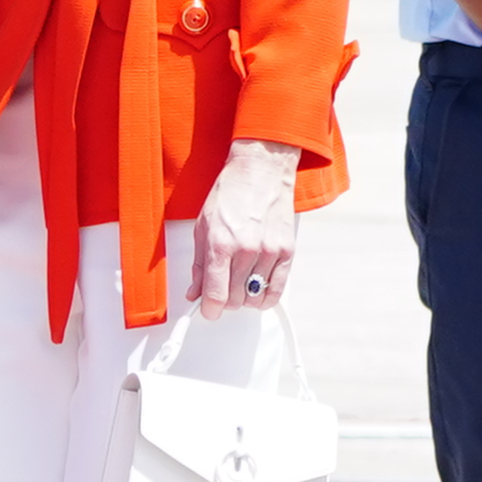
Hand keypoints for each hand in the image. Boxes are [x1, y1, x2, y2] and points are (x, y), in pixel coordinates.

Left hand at [187, 139, 298, 317]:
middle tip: (221, 290)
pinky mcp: (287, 251)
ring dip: (244, 297)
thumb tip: (195, 292)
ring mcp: (269, 251)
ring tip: (238, 284)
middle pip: (234, 299)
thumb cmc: (231, 193)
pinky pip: (276, 290)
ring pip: (254, 298)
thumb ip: (199, 264)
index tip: (208, 310)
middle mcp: (246, 250)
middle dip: (224, 300)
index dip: (209, 309)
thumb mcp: (203, 227)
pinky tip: (256, 290)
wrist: (261, 170)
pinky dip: (265, 297)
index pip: (215, 294)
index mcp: (220, 243)